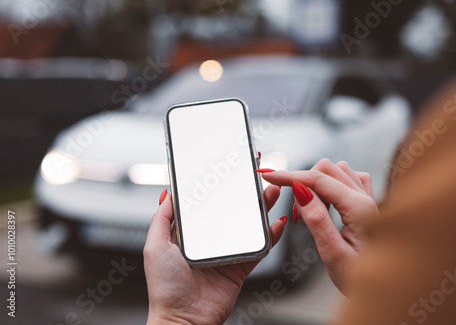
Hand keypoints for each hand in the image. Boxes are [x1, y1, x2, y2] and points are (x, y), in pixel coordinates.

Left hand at [144, 185, 285, 324]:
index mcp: (189, 234)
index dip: (218, 186)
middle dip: (245, 193)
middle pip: (231, 211)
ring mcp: (227, 253)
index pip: (206, 203)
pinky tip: (276, 222)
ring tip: (271, 192)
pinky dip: (271, 236)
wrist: (184, 320)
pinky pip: (259, 249)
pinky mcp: (241, 268)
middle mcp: (209, 241)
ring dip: (261, 208)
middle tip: (255, 176)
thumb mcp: (155, 246)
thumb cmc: (165, 288)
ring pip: (248, 225)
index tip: (228, 170)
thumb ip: (162, 219)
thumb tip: (169, 194)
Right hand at [261, 159, 378, 291]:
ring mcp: (370, 201)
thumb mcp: (334, 255)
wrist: (388, 291)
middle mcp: (367, 200)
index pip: (318, 179)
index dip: (290, 175)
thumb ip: (317, 220)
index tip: (269, 175)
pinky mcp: (368, 206)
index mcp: (359, 209)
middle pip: (328, 169)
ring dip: (317, 182)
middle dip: (303, 181)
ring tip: (307, 209)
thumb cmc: (363, 281)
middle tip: (293, 211)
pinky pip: (349, 180)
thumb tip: (300, 191)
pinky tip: (326, 201)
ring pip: (338, 171)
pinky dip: (331, 183)